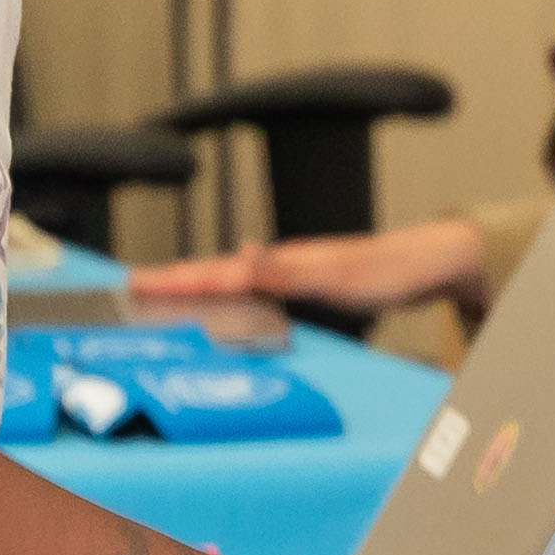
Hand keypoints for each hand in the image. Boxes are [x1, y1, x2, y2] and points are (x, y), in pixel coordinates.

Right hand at [128, 217, 490, 318]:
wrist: (423, 262)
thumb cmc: (385, 270)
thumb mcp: (335, 275)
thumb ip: (287, 271)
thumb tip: (242, 257)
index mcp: (277, 263)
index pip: (213, 272)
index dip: (173, 280)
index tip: (134, 284)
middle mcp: (278, 265)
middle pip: (213, 272)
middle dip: (171, 280)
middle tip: (130, 287)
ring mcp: (289, 273)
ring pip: (229, 280)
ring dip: (195, 286)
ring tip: (161, 293)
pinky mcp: (302, 286)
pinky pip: (250, 290)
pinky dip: (226, 294)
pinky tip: (225, 297)